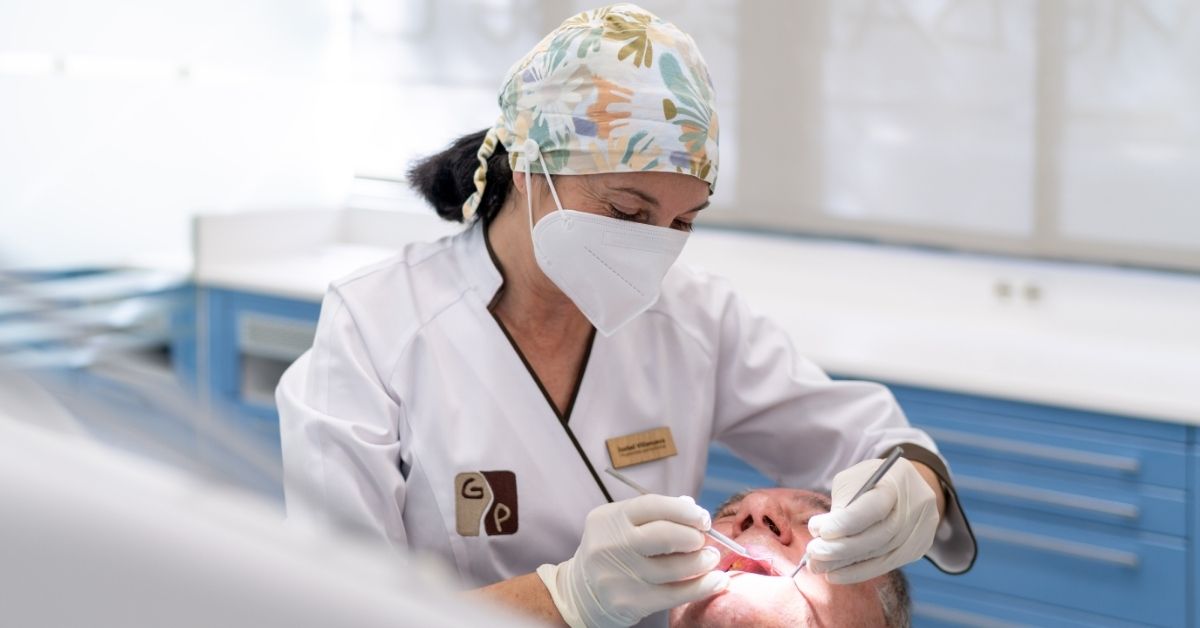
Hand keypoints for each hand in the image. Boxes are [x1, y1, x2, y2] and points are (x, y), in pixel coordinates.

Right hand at [537, 494, 729, 627]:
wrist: (581, 593)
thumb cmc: (611, 551)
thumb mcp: (621, 526)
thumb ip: (654, 514)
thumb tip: (692, 506)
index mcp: (610, 518)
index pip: (653, 506)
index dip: (684, 511)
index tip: (703, 519)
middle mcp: (611, 545)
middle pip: (665, 536)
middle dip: (693, 537)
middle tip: (704, 540)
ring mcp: (620, 575)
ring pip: (674, 568)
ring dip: (701, 562)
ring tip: (710, 559)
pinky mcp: (630, 602)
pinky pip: (675, 594)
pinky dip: (702, 587)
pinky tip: (717, 581)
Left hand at [805, 457, 938, 583]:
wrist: (910, 484)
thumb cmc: (873, 480)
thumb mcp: (855, 479)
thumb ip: (842, 503)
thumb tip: (822, 535)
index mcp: (896, 483)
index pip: (871, 509)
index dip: (844, 523)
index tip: (818, 530)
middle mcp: (914, 509)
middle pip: (877, 537)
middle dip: (840, 548)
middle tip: (812, 552)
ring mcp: (919, 531)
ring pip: (880, 555)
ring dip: (845, 564)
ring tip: (817, 566)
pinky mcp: (917, 548)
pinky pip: (885, 565)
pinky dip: (858, 572)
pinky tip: (836, 575)